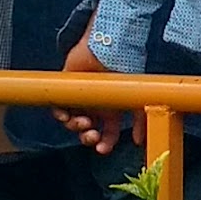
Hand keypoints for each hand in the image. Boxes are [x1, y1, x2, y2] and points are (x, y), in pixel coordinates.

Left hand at [58, 36, 132, 151]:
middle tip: (91, 136)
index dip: (105, 144)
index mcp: (111, 110)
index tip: (102, 149)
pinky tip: (66, 115)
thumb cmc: (125, 71)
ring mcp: (81, 99)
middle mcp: (96, 107)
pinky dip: (60, 115)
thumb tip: (140, 142)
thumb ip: (141, 121)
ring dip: (76, 127)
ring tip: (83, 122)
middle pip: (88, 131)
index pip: (108, 133)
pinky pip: (58, 108)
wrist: (111, 50)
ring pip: (73, 122)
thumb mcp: (137, 100)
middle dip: (88, 138)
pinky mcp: (67, 89)